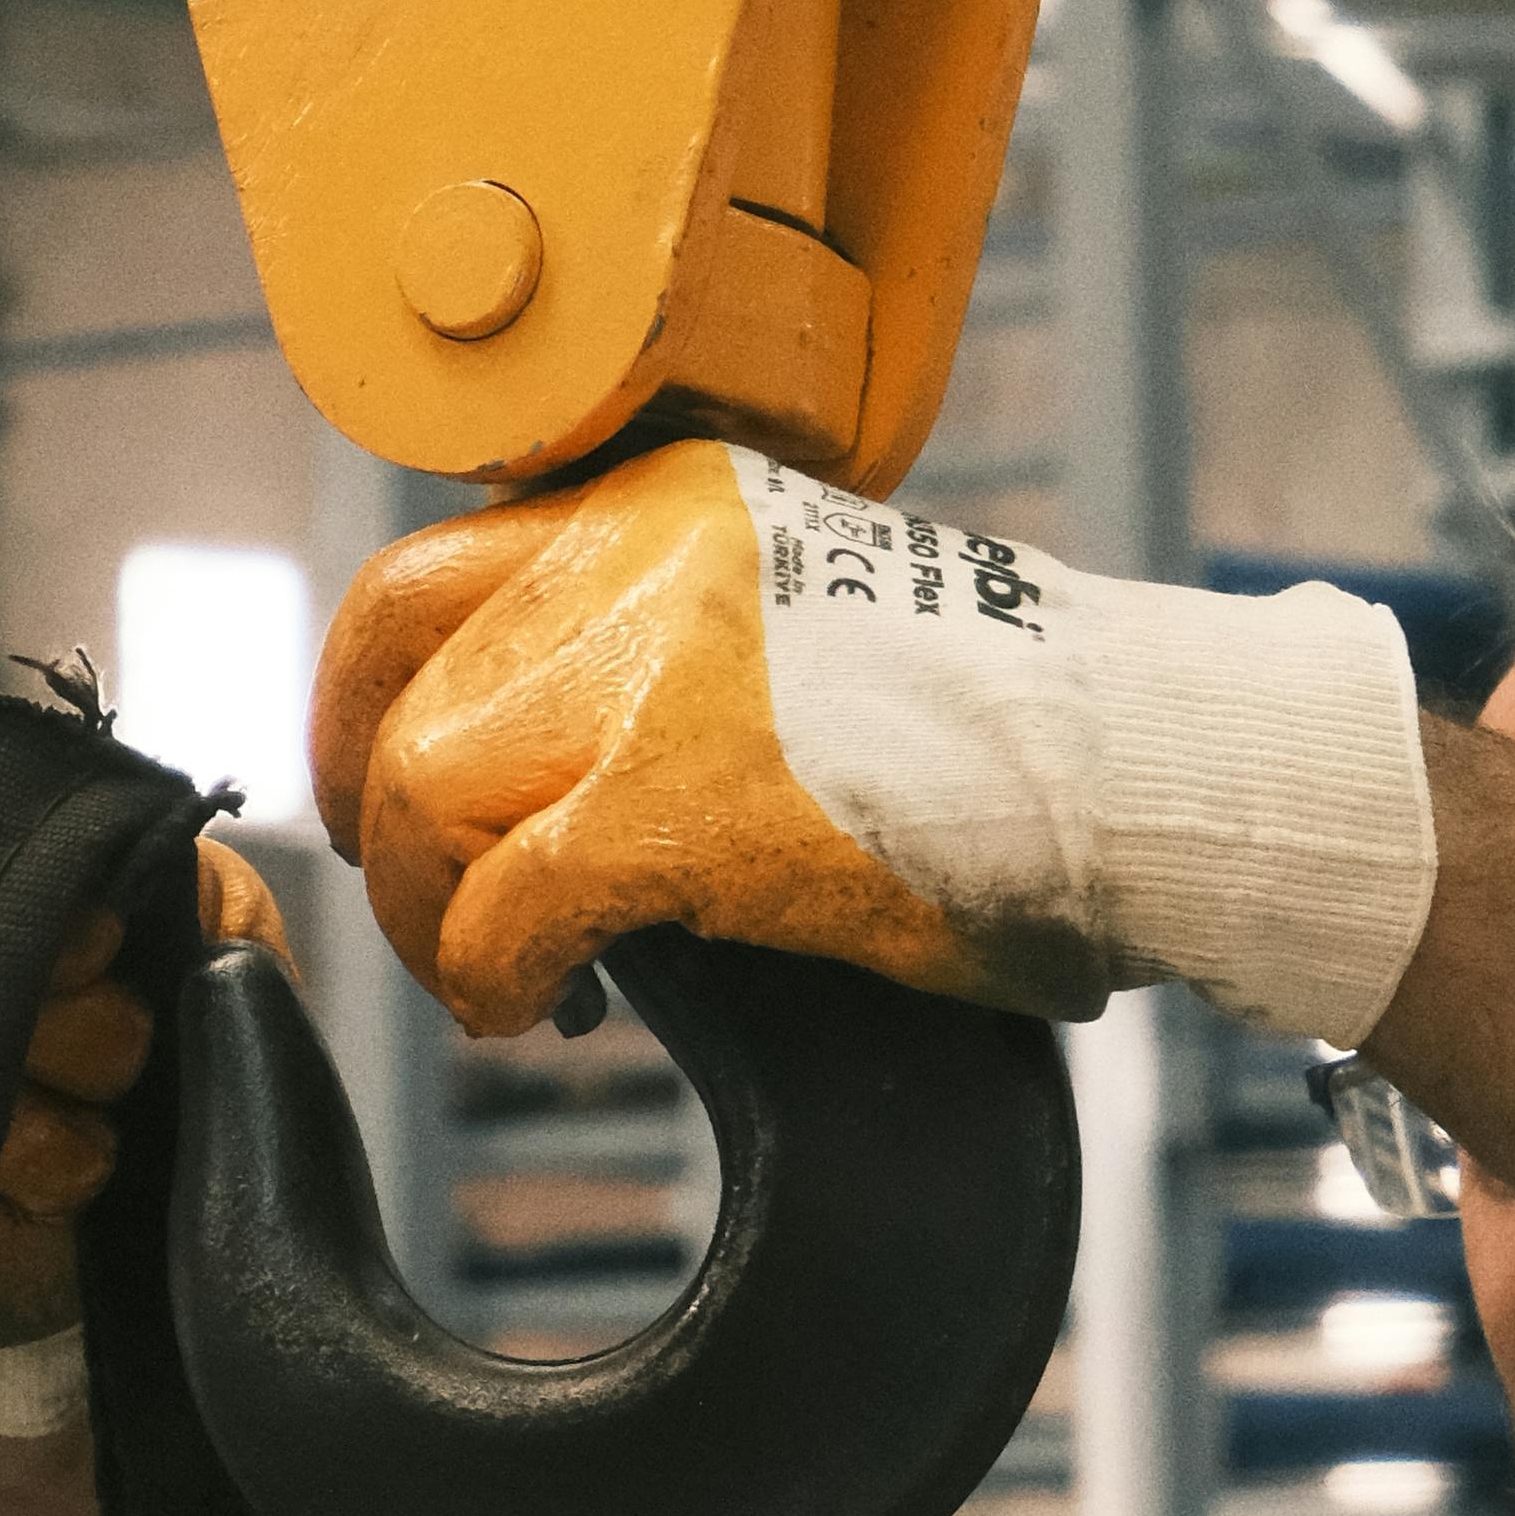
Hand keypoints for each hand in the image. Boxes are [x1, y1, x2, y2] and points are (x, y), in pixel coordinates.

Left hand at [316, 439, 1435, 1050]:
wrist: (1146, 766)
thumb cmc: (1019, 726)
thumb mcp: (809, 611)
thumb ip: (671, 639)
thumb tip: (556, 749)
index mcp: (671, 502)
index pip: (420, 578)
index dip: (367, 706)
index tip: (386, 795)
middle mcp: (641, 558)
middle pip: (399, 691)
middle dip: (388, 828)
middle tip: (439, 914)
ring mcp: (653, 677)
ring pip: (424, 798)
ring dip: (435, 917)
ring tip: (505, 979)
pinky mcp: (676, 808)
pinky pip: (498, 910)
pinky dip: (488, 979)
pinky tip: (538, 1013)